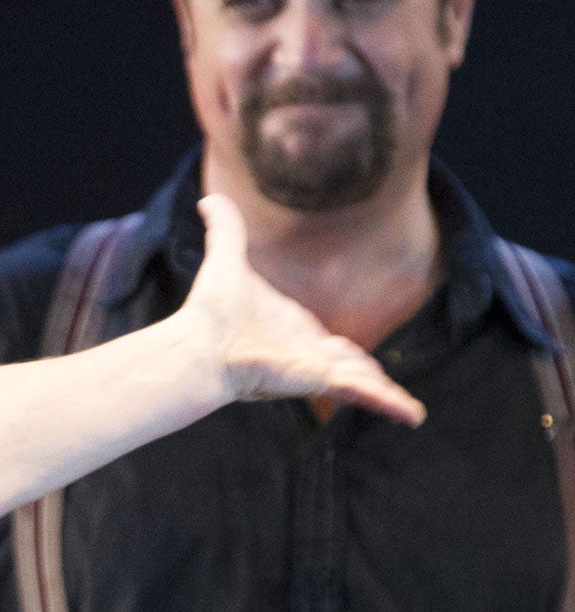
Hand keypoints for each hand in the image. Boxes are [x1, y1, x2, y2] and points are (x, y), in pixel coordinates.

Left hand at [180, 194, 425, 426]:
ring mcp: (314, 368)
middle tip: (386, 388)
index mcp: (292, 328)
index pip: (326, 342)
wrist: (200, 343)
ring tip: (411, 412)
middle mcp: (306, 351)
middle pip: (348, 365)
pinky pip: (363, 391)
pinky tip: (412, 414)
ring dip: (385, 392)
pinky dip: (389, 401)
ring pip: (361, 380)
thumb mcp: (227, 260)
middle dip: (369, 375)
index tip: (353, 358)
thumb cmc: (209, 310)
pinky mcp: (319, 379)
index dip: (341, 351)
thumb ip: (225, 229)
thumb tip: (209, 197)